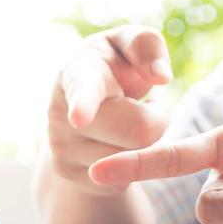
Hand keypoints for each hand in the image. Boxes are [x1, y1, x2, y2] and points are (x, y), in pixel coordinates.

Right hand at [47, 25, 171, 194]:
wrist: (80, 107)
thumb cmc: (111, 67)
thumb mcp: (126, 44)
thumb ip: (145, 44)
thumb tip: (161, 76)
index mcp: (75, 75)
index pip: (82, 90)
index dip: (83, 104)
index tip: (79, 118)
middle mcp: (61, 116)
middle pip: (138, 131)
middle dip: (156, 119)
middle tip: (143, 105)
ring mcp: (64, 151)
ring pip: (136, 159)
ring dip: (144, 142)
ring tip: (125, 123)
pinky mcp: (75, 177)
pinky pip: (127, 179)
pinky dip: (133, 162)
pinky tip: (116, 145)